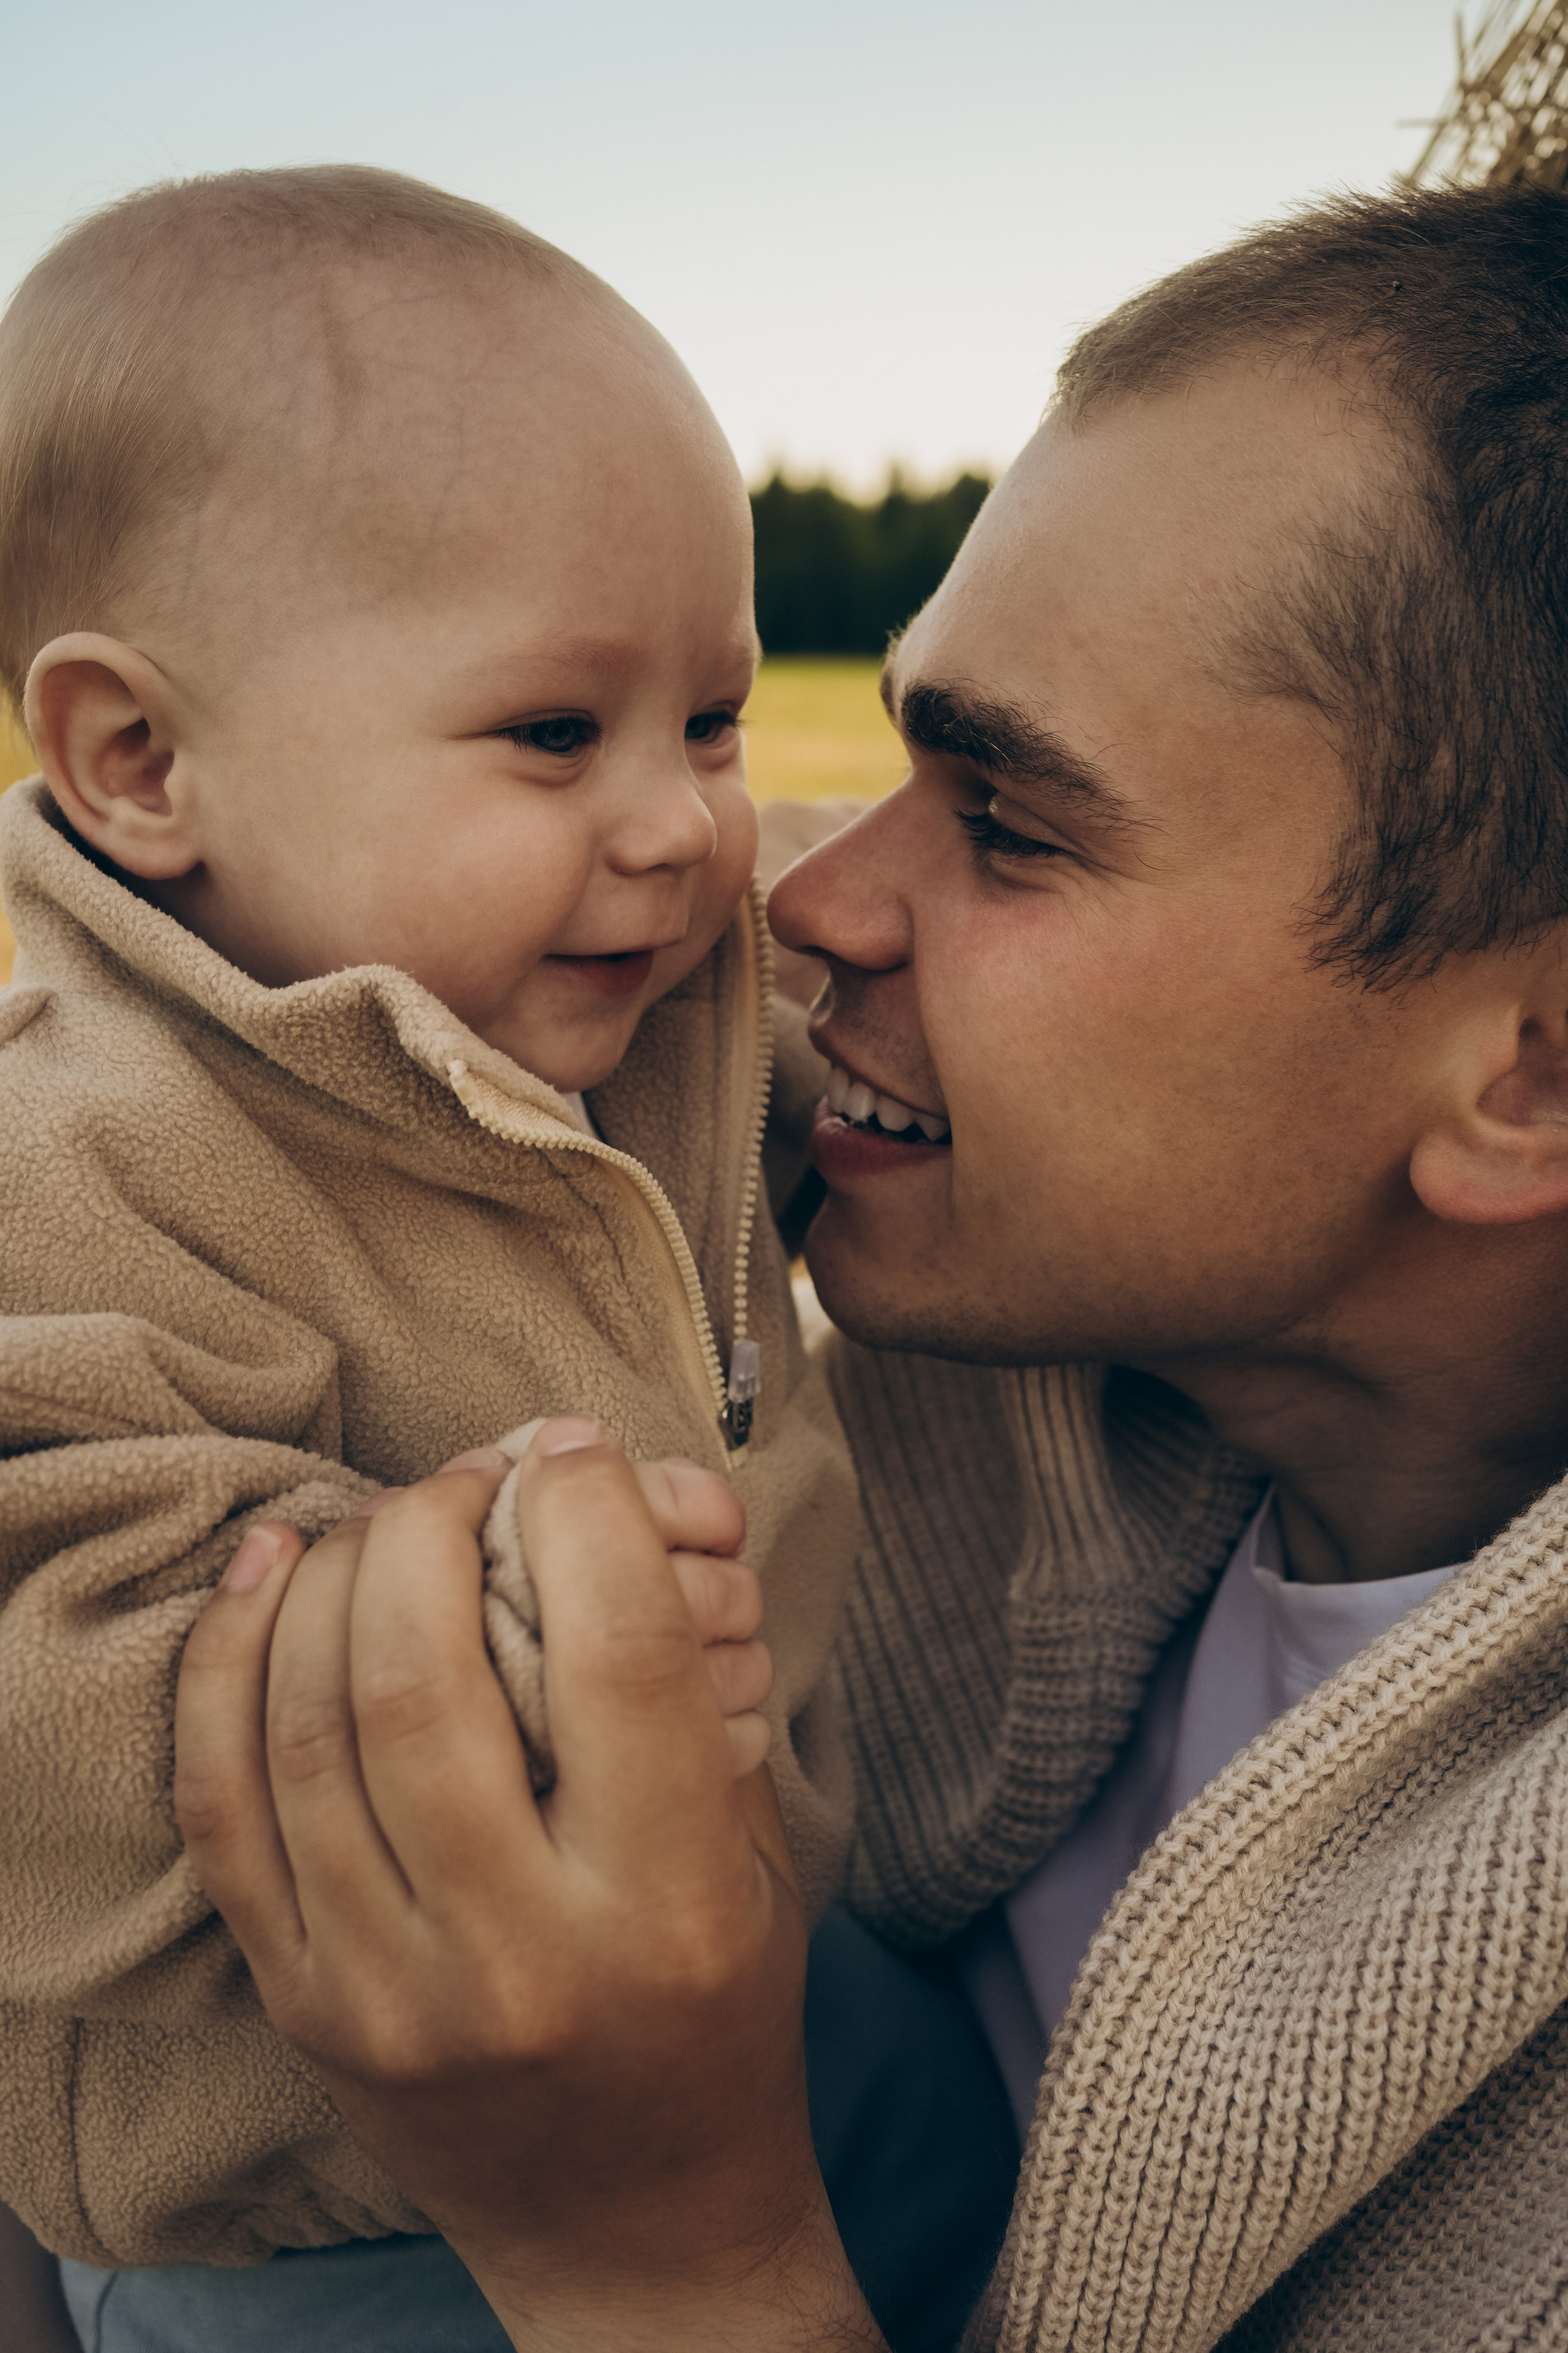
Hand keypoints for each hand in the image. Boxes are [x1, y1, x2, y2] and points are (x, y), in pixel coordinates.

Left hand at [174, 1424, 881, 2350]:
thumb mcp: (752, 1854)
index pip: (617, 1653)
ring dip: (335, 1575)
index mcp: (668, 1907)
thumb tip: (595, 1501)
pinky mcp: (301, 2003)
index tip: (577, 1458)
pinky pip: (223, 1800)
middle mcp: (516, 1956)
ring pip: (308, 1724)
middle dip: (435, 1528)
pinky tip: (267, 1572)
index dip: (591, 1514)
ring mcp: (384, 1991)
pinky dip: (227, 1662)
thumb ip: (687, 1690)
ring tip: (385, 1518)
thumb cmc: (715, 2012)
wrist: (636, 2227)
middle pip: (423, 1679)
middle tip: (466, 1480)